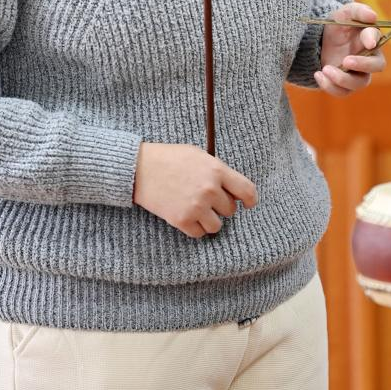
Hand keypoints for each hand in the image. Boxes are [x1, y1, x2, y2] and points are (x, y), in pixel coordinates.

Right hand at [133, 143, 257, 237]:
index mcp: (217, 170)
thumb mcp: (198, 155)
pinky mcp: (182, 220)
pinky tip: (187, 215)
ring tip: (197, 209)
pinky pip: (200, 233)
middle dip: (221, 206)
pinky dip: (196, 228)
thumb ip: (217, 170)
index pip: (247, 190)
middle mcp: (210, 190)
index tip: (248, 204)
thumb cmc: (169, 158)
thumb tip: (233, 187)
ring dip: (210, 220)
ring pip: (217, 225)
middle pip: (230, 210)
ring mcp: (196, 206)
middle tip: (207, 199)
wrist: (140, 168)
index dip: (250, 200)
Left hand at [314, 2, 385, 97]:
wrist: (321, 38)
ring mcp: (358, 73)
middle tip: (346, 60)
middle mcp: (369, 57)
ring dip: (343, 79)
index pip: (377, 39)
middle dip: (363, 64)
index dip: (372, 40)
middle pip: (377, 66)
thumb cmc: (339, 23)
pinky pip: (343, 92)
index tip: (367, 42)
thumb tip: (373, 16)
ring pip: (359, 83)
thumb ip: (358, 11)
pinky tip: (318, 74)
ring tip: (325, 69)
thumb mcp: (344, 12)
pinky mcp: (345, 84)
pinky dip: (330, 86)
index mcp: (370, 38)